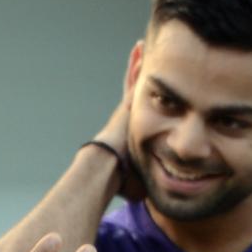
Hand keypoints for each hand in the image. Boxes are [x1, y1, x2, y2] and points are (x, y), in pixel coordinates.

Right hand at [92, 43, 146, 201]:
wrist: (103, 171)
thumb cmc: (118, 182)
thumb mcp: (138, 183)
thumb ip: (145, 187)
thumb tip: (148, 204)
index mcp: (129, 134)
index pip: (137, 117)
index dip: (144, 105)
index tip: (148, 95)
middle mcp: (126, 118)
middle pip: (135, 94)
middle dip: (139, 80)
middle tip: (143, 61)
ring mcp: (127, 110)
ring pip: (135, 83)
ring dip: (138, 67)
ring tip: (143, 47)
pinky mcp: (127, 104)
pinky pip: (134, 78)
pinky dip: (137, 63)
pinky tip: (141, 47)